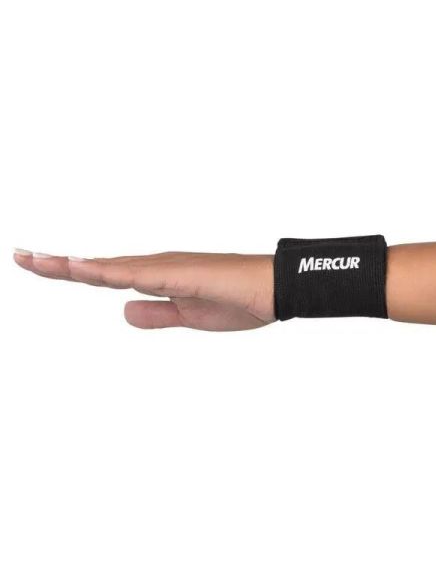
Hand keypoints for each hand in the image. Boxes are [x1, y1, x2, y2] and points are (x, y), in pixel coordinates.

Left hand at [13, 250, 274, 330]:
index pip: (107, 275)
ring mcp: (167, 268)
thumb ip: (157, 314)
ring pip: (112, 266)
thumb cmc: (238, 300)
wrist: (273, 291)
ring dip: (74, 265)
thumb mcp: (188, 317)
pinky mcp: (180, 273)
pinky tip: (82, 269)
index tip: (42, 264)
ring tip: (36, 261)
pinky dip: (107, 271)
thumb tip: (123, 311)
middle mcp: (157, 267)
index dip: (74, 271)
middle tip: (21, 256)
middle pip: (100, 267)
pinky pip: (137, 273)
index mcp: (159, 278)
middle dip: (60, 265)